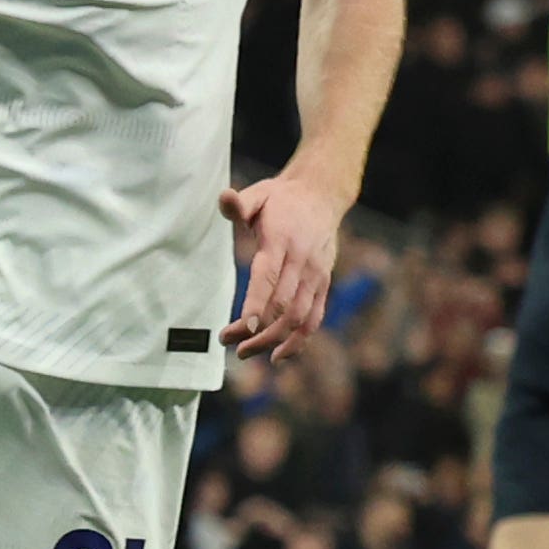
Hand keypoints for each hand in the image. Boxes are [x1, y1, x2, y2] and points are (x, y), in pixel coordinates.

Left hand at [217, 173, 343, 362]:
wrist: (322, 195)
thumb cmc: (281, 199)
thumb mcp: (259, 193)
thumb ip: (239, 203)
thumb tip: (225, 197)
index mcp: (281, 241)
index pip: (269, 279)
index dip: (255, 306)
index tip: (240, 328)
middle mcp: (302, 262)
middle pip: (282, 306)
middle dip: (256, 331)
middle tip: (228, 343)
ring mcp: (316, 276)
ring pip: (300, 318)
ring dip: (274, 340)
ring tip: (245, 352)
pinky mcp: (324, 284)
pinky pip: (315, 319)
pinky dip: (300, 341)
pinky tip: (278, 355)